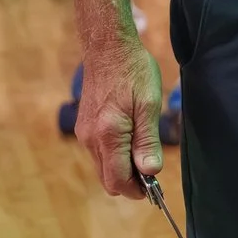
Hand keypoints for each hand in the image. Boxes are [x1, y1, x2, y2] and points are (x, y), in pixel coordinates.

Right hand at [76, 34, 165, 200]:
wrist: (107, 48)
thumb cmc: (133, 72)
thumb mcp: (148, 105)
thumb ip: (147, 141)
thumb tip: (150, 173)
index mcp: (107, 136)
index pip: (117, 181)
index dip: (136, 190)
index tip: (154, 187)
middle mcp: (90, 140)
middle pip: (107, 179)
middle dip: (129, 182)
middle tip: (151, 170)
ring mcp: (84, 133)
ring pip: (102, 167)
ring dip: (122, 168)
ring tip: (143, 152)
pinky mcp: (84, 127)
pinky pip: (98, 153)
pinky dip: (114, 156)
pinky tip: (131, 139)